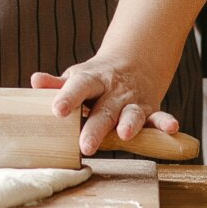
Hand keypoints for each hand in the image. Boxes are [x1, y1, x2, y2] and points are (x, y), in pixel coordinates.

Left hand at [31, 57, 179, 156]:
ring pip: (132, 113)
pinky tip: (172, 129)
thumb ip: (58, 84)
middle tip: (85, 146)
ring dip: (130, 124)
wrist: (134, 61)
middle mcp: (113, 91)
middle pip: (103, 109)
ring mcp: (133, 101)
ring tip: (124, 135)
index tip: (57, 110)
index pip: (78, 87)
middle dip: (96, 127)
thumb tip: (34, 81)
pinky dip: (165, 123)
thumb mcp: (77, 77)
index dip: (67, 97)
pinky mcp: (150, 110)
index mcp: (91, 80)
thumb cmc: (96, 78)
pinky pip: (159, 117)